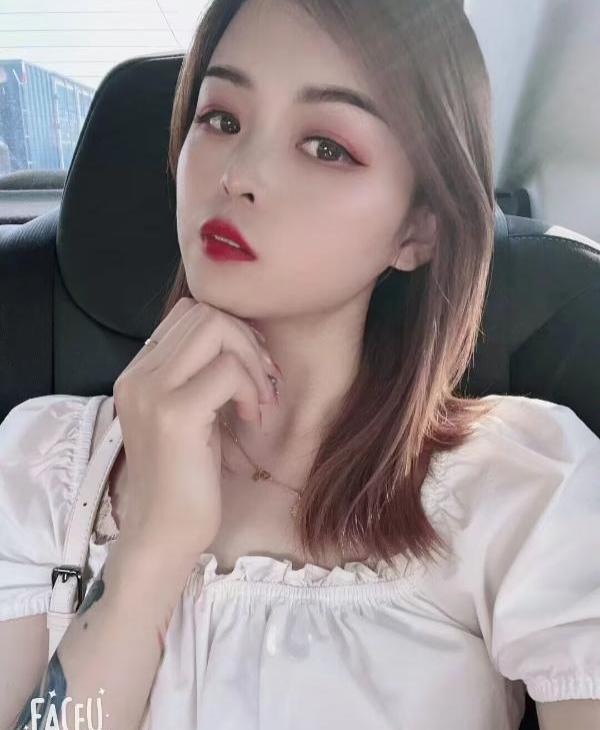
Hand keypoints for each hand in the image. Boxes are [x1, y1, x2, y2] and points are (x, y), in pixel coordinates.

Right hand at [112, 297, 278, 562]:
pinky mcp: (176, 414)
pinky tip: (252, 419)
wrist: (164, 534)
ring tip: (259, 401)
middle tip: (263, 381)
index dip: (231, 330)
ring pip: (217, 330)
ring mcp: (152, 392)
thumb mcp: (187, 414)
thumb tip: (239, 335)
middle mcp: (137, 375)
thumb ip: (196, 374)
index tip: (251, 367)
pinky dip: (252, 389)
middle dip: (247, 340)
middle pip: (205, 312)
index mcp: (137, 373)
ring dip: (252, 361)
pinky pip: (229, 370)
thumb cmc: (184, 478)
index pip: (189, 312)